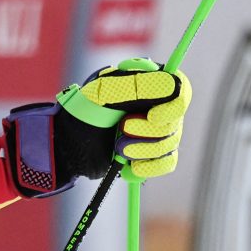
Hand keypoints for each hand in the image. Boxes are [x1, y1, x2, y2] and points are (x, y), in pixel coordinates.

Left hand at [70, 58, 190, 180]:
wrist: (69, 142)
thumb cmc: (84, 109)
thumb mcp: (103, 92)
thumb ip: (136, 86)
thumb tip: (171, 84)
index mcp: (150, 83)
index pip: (181, 90)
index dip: (175, 106)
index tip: (153, 117)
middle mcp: (159, 105)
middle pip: (175, 122)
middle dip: (147, 131)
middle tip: (121, 130)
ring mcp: (157, 130)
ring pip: (170, 144)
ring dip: (142, 149)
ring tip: (117, 147)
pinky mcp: (152, 153)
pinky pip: (167, 163)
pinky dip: (149, 167)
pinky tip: (128, 167)